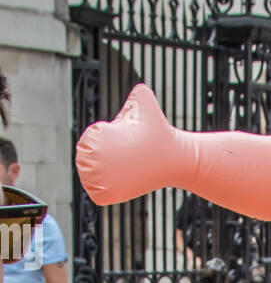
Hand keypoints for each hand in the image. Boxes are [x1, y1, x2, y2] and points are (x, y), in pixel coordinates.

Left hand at [76, 83, 176, 205]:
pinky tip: (118, 181)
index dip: (106, 142)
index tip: (125, 143)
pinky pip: (96, 194)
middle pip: (86, 160)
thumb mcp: (146, 102)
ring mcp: (98, 179)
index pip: (87, 142)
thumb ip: (135, 90)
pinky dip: (104, 190)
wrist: (173, 159)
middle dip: (103, 158)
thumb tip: (137, 87)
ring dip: (102, 173)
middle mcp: (92, 159)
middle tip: (128, 157)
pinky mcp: (106, 195)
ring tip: (125, 167)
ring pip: (90, 177)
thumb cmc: (159, 132)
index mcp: (94, 135)